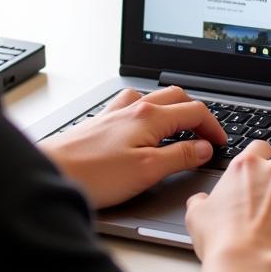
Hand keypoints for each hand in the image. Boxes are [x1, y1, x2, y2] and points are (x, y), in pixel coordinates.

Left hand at [39, 86, 226, 208]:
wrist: (49, 173)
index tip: (221, 143)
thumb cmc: (94, 175)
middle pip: (177, 96)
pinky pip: (132, 106)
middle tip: (207, 135)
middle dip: (197, 113)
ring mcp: (115, 113)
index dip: (214, 126)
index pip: (195, 110)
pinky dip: (148, 111)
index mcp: (149, 116)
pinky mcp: (100, 123)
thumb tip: (204, 148)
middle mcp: (133, 108)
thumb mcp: (147, 170)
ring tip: (181, 127)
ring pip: (154, 98)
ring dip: (173, 108)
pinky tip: (143, 125)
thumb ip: (180, 156)